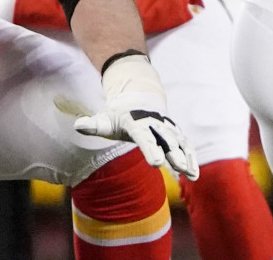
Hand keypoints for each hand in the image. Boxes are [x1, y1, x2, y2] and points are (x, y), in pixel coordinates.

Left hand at [75, 53, 199, 179]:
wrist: (137, 98)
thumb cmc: (118, 115)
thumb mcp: (105, 119)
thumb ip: (94, 125)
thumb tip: (78, 126)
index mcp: (136, 121)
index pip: (143, 136)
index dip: (150, 149)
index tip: (157, 163)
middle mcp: (154, 123)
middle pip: (165, 138)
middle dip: (173, 152)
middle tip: (179, 167)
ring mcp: (167, 128)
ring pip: (179, 142)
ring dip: (186, 157)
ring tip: (191, 175)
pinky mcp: (175, 134)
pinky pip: (186, 146)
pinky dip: (192, 158)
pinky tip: (194, 175)